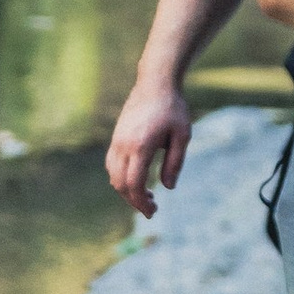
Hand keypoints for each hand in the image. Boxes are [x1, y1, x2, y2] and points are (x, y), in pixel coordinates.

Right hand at [106, 79, 192, 218]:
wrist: (155, 82)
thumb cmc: (173, 108)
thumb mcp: (182, 136)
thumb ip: (174, 163)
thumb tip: (168, 187)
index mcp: (141, 146)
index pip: (134, 184)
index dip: (141, 202)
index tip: (153, 211)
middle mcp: (124, 145)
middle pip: (120, 183)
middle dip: (134, 200)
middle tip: (152, 209)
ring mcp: (117, 140)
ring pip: (113, 175)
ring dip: (126, 190)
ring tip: (146, 195)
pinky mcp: (116, 137)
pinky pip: (111, 164)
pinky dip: (120, 177)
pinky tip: (135, 179)